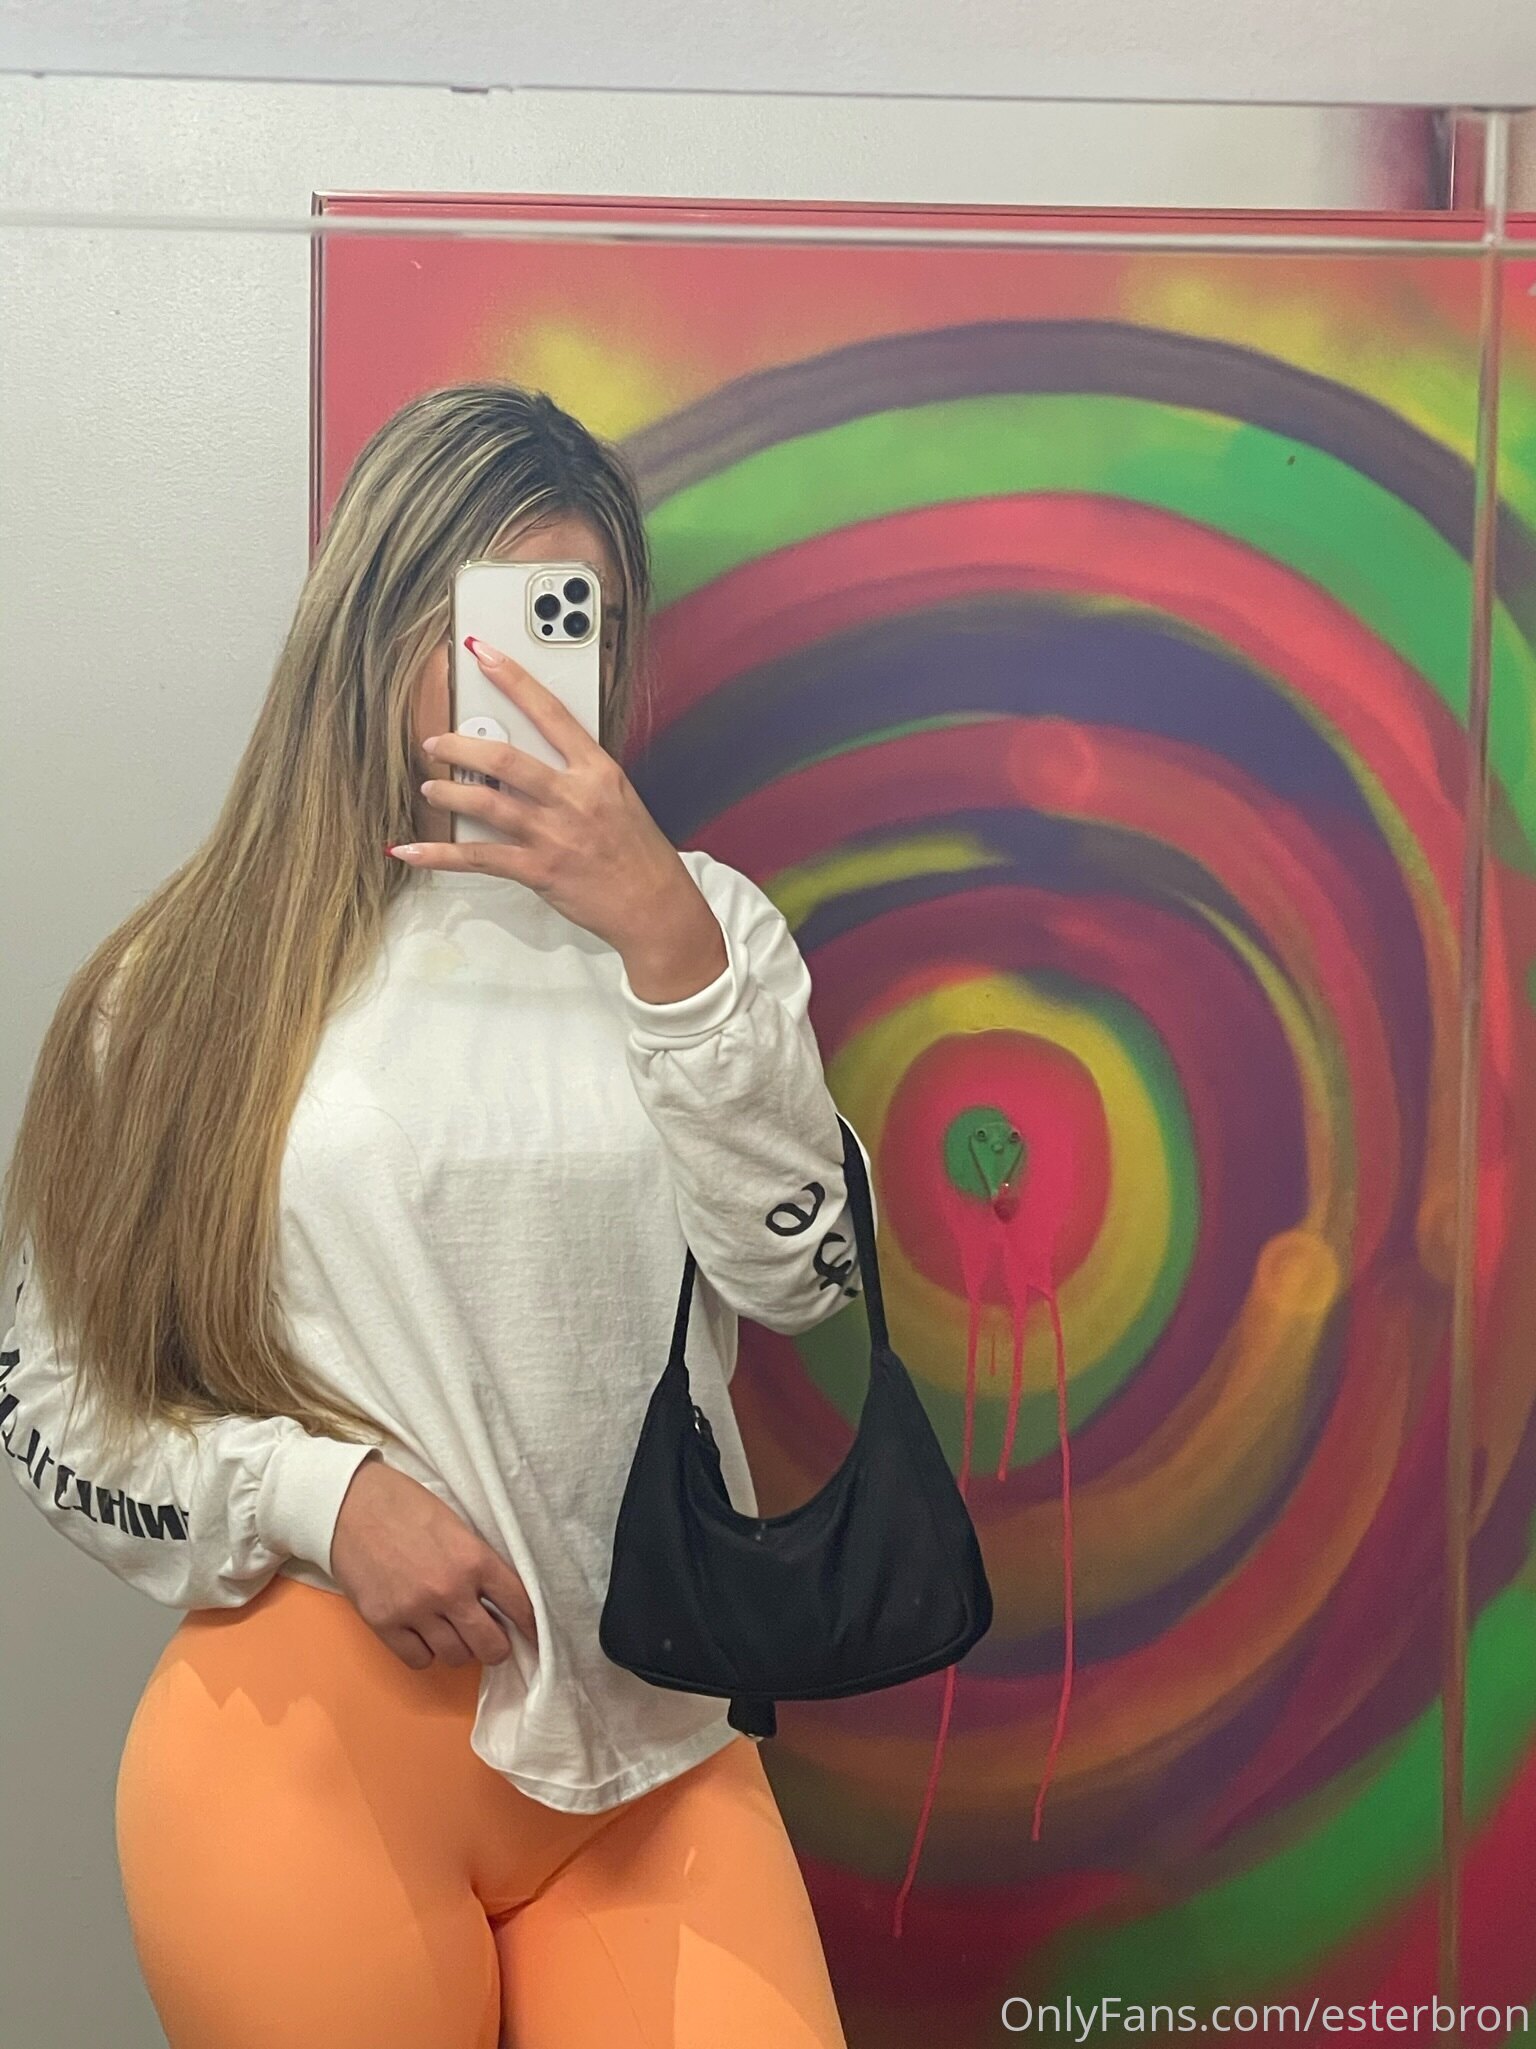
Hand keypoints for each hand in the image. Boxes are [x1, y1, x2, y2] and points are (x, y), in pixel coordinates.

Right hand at [329, 1453, 536, 1671]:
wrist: (350, 1504)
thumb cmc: (407, 1506)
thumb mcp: (457, 1526)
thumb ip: (479, 1562)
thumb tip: (500, 1598)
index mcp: (475, 1559)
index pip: (520, 1605)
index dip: (533, 1626)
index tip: (537, 1637)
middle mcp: (450, 1590)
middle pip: (492, 1646)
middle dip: (496, 1646)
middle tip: (490, 1638)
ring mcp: (416, 1610)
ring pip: (456, 1657)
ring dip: (460, 1649)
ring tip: (453, 1633)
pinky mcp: (384, 1623)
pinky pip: (418, 1660)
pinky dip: (425, 1652)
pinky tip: (423, 1635)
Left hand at [391, 638, 728, 1002]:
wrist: (656, 907)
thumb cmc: (639, 854)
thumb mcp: (618, 799)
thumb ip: (577, 778)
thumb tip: (529, 767)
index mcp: (597, 771)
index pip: (550, 712)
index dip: (513, 678)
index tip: (484, 653)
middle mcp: (573, 796)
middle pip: (503, 757)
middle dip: (460, 745)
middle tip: (436, 742)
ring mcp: (554, 834)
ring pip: (485, 802)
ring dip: (449, 792)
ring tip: (432, 787)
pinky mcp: (538, 870)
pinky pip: (477, 857)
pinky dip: (437, 853)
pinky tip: (410, 849)